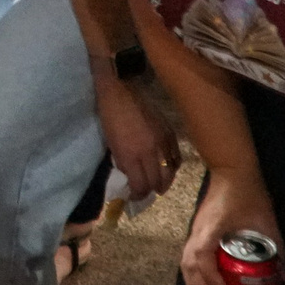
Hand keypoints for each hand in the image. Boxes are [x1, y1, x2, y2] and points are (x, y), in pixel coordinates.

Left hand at [94, 73, 180, 199]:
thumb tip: (129, 177)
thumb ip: (122, 162)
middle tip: (145, 192)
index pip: (140, 186)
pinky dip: (174, 166)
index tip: (133, 196)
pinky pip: (177, 156)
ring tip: (159, 184)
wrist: (120, 88)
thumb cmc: (108, 114)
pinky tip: (169, 168)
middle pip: (157, 182)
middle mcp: (149, 151)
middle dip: (151, 191)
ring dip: (165, 182)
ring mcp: (162, 141)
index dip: (137, 195)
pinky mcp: (169, 132)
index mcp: (130, 154)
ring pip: (171, 172)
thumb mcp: (109, 142)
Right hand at [180, 168, 280, 284]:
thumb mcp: (267, 221)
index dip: (210, 277)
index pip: (202, 254)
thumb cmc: (249, 193)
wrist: (231, 170)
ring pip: (185, 265)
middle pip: (189, 266)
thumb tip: (283, 278)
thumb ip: (276, 249)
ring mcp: (194, 232)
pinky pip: (188, 260)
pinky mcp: (196, 233)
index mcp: (212, 227)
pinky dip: (194, 278)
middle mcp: (198, 231)